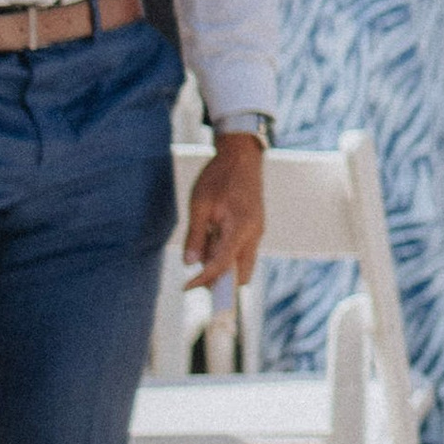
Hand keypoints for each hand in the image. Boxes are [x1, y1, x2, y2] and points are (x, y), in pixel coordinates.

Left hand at [184, 132, 265, 288]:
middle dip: (220, 282)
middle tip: (194, 277)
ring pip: (242, 265)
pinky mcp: (254, 229)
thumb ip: (196, 236)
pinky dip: (226, 256)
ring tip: (201, 249)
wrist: (242, 157)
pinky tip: (211, 240)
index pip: (223, 265)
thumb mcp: (200, 204)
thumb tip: (190, 263)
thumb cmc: (219, 176)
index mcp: (242, 227)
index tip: (186, 286)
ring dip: (223, 268)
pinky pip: (241, 252)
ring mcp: (257, 232)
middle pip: (242, 275)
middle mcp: (254, 234)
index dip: (204, 279)